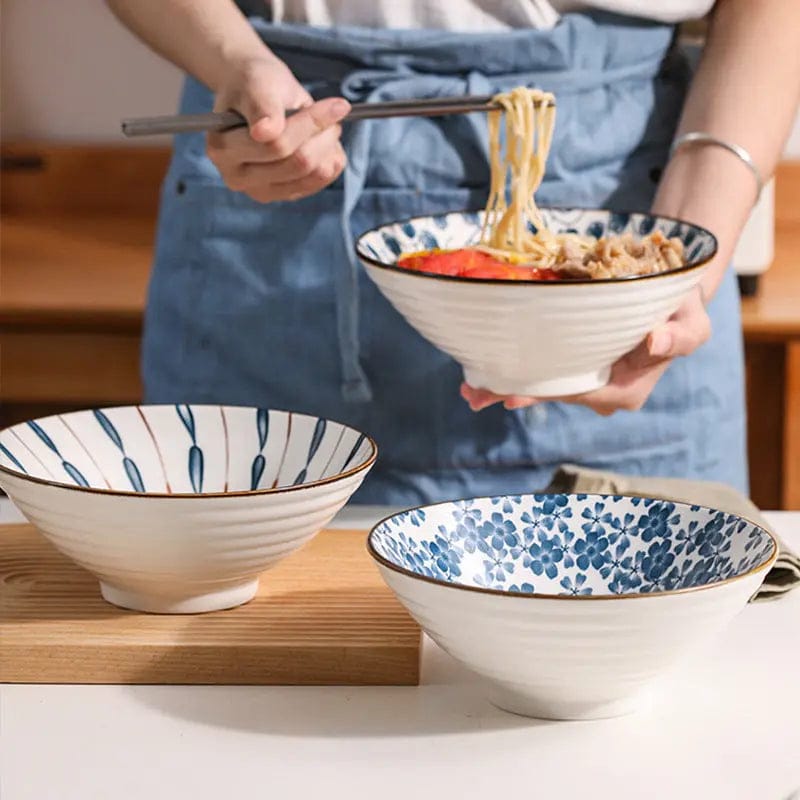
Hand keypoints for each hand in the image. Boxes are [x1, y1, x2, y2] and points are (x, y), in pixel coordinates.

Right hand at [207, 57, 349, 202]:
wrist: (256, 95)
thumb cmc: (255, 84)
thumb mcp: (257, 82)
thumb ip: (261, 105)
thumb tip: (264, 132)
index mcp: (222, 148)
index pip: (276, 145)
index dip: (311, 124)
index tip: (338, 104)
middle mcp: (237, 177)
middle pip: (296, 163)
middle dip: (322, 135)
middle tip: (334, 113)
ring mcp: (261, 191)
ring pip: (311, 176)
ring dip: (329, 148)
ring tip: (328, 125)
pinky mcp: (282, 196)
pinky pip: (318, 184)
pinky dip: (331, 161)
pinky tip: (327, 143)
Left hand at [461, 286, 710, 415]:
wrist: (670, 293)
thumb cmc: (682, 309)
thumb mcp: (693, 321)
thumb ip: (679, 336)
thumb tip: (654, 342)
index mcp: (627, 390)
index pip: (578, 394)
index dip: (545, 393)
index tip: (513, 395)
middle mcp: (602, 391)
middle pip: (553, 393)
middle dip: (513, 394)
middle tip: (474, 394)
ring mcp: (585, 378)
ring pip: (542, 383)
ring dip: (505, 387)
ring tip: (469, 389)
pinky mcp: (573, 363)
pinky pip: (542, 369)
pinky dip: (513, 372)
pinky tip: (482, 378)